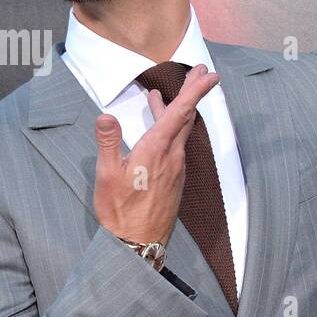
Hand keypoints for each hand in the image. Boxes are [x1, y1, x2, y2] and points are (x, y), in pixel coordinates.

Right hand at [92, 64, 219, 246]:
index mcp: (156, 150)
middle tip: (200, 72)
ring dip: (177, 110)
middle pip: (186, 117)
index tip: (210, 76)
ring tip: (165, 95)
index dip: (195, 92)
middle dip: (193, 93)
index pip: (180, 113)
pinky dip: (170, 129)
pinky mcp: (174, 179)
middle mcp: (172, 157)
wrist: (138, 243)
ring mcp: (176, 168)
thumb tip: (106, 116)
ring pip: (180, 132)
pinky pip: (176, 146)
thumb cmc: (120, 210)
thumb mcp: (106, 175)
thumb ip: (108, 143)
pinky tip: (159, 127)